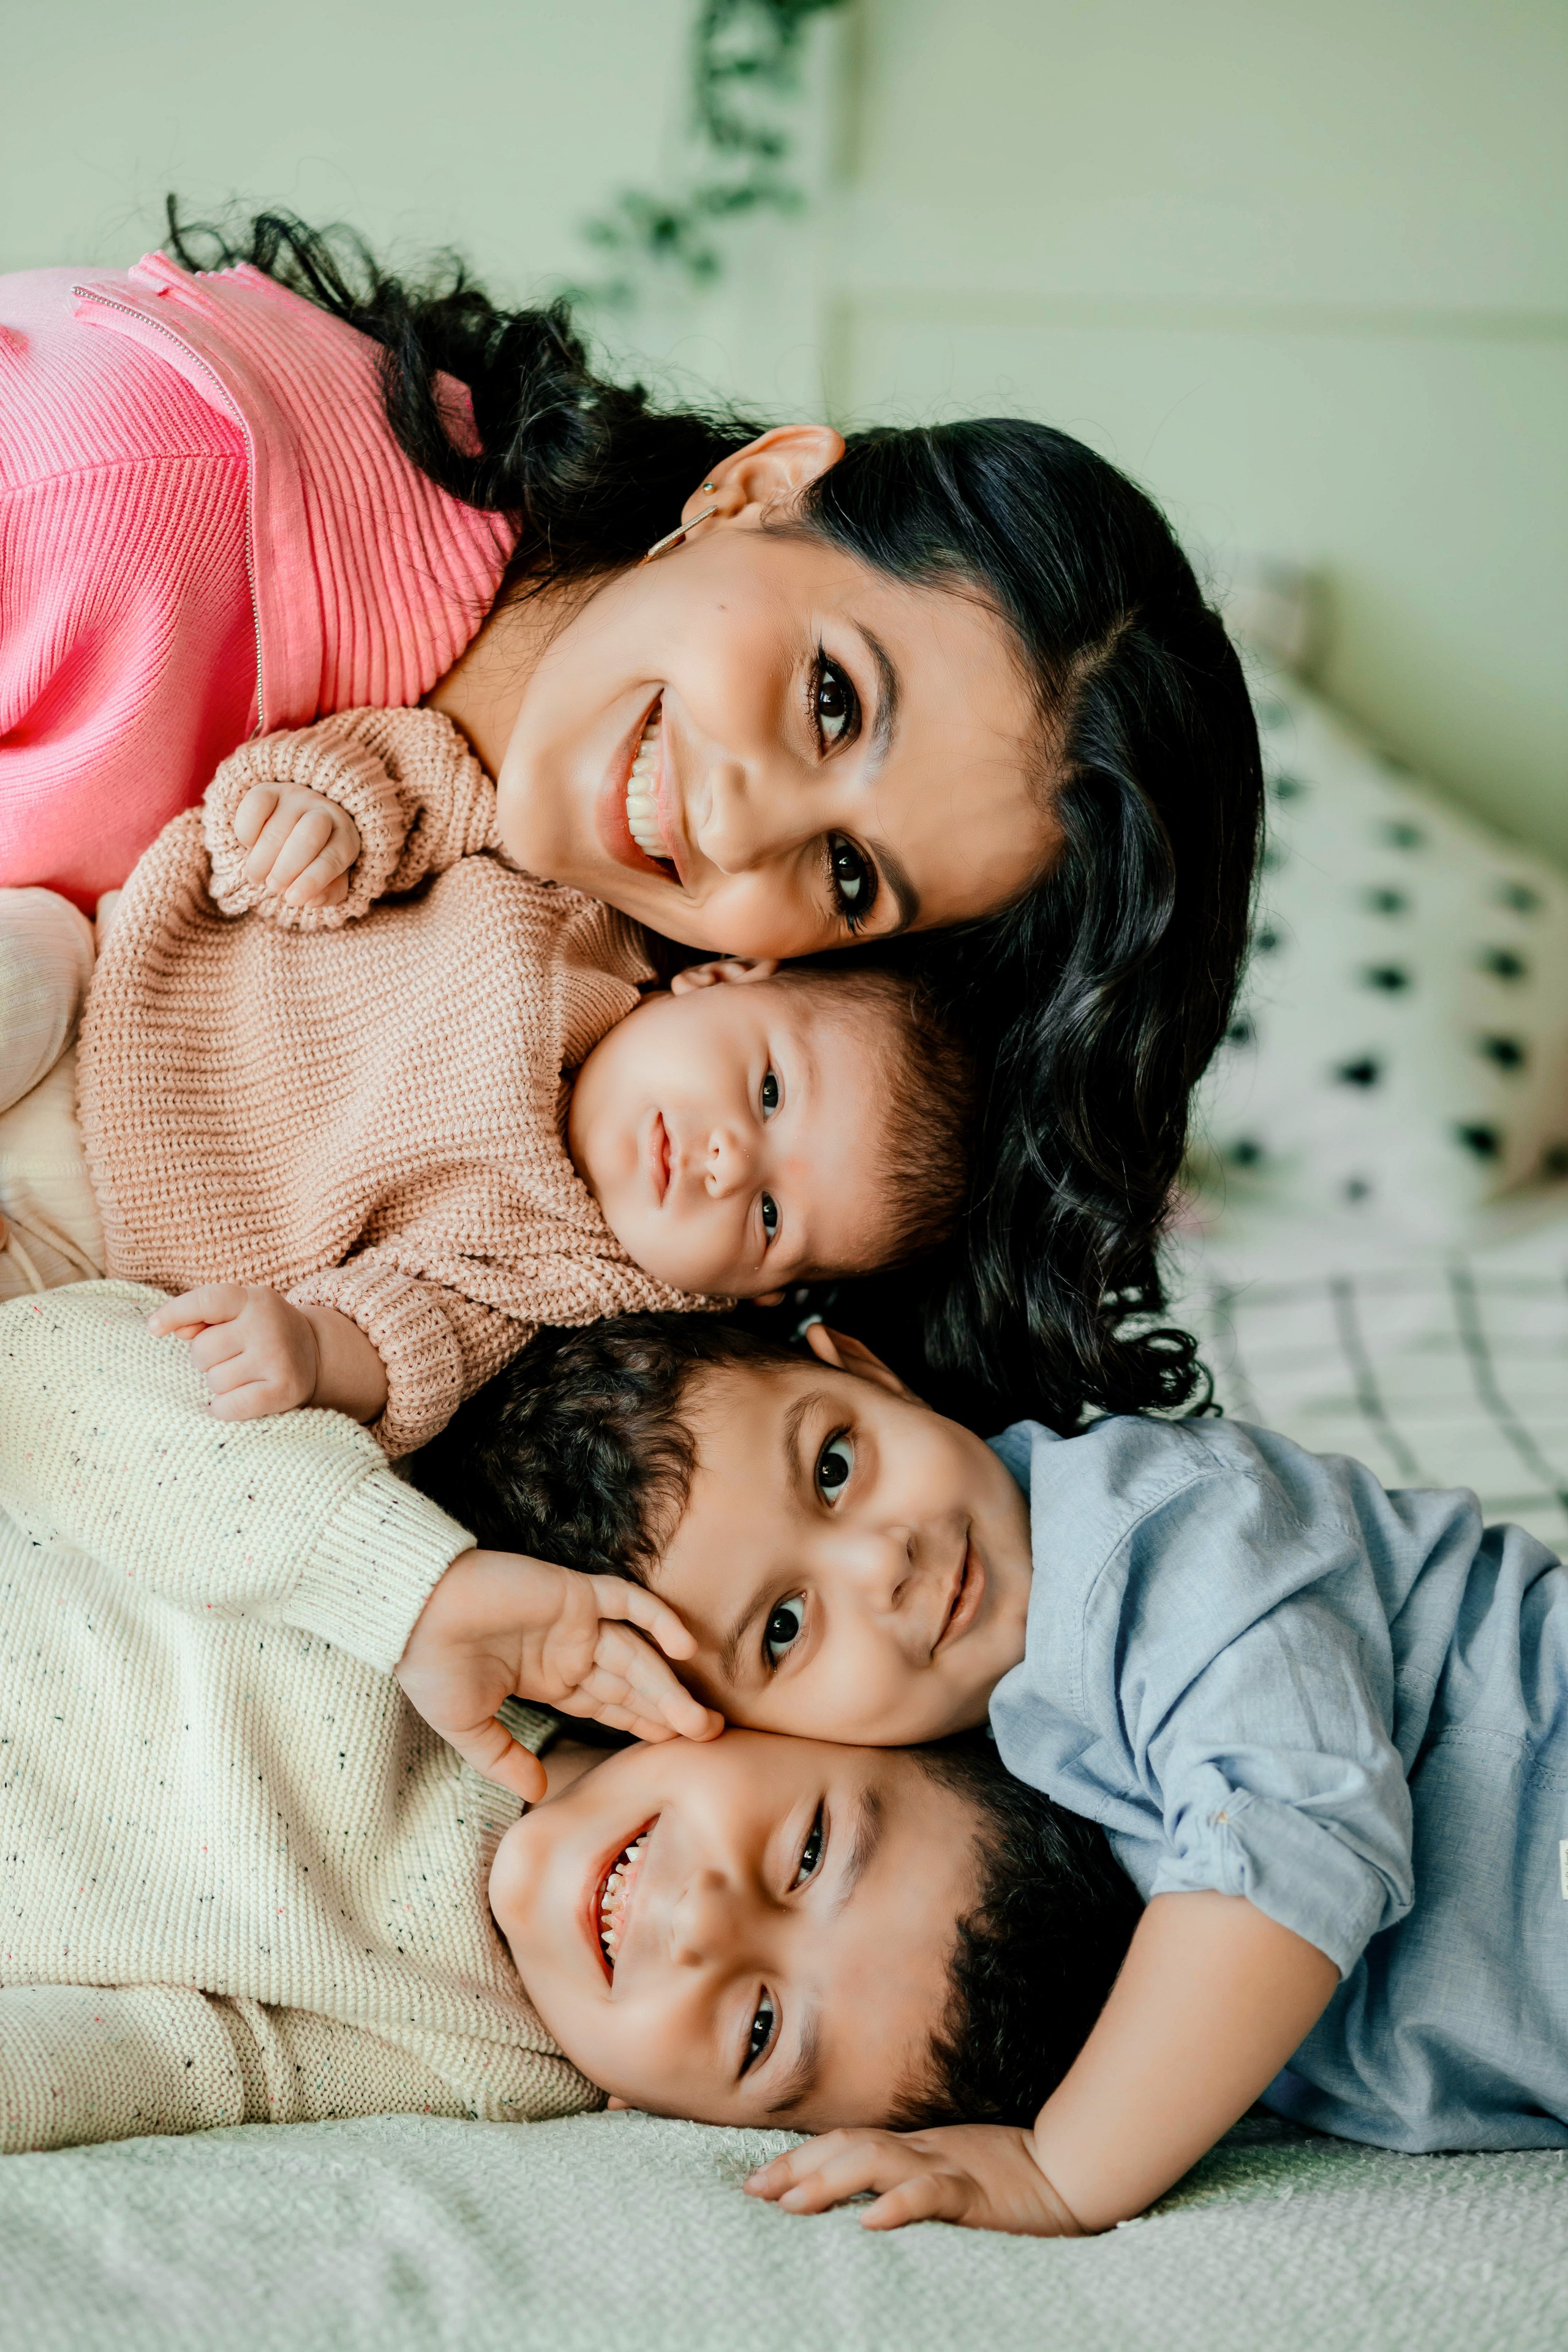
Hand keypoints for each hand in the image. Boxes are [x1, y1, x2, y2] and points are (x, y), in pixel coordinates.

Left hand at [149, 1283, 319, 1419]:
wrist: (316, 1353)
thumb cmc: (261, 1331)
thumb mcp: (238, 1312)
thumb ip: (203, 1316)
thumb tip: (173, 1329)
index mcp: (254, 1300)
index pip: (207, 1300)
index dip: (175, 1312)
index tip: (153, 1328)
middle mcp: (267, 1325)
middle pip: (202, 1350)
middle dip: (206, 1359)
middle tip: (230, 1357)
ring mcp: (277, 1358)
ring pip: (214, 1381)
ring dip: (219, 1384)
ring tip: (242, 1375)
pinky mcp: (283, 1390)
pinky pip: (229, 1406)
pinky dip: (224, 1408)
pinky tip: (238, 1398)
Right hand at [233, 781, 360, 907]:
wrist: (294, 828)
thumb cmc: (313, 861)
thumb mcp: (329, 880)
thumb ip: (327, 893)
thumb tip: (311, 901)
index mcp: (345, 837)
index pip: (333, 858)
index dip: (312, 881)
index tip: (292, 899)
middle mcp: (324, 812)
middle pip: (308, 837)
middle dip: (286, 868)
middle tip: (273, 887)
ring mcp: (296, 797)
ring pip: (277, 827)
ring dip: (261, 858)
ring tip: (257, 875)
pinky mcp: (269, 789)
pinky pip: (256, 805)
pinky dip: (248, 829)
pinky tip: (248, 844)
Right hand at [395, 1548, 723, 1803]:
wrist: (411, 1615)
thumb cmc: (430, 1666)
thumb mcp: (468, 1728)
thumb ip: (504, 1760)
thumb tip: (539, 1794)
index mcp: (549, 1680)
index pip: (610, 1705)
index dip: (644, 1724)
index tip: (678, 1748)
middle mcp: (570, 1651)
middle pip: (633, 1684)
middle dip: (670, 1710)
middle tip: (712, 1735)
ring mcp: (576, 1622)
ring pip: (637, 1655)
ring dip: (670, 1684)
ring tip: (701, 1718)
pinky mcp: (574, 1593)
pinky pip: (627, 1602)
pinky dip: (657, 1619)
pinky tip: (683, 1646)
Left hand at [744, 2123, 1085, 2236]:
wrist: (1072, 2169)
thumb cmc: (1013, 2179)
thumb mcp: (952, 2175)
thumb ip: (912, 2180)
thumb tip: (860, 2202)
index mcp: (916, 2149)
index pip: (846, 2145)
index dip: (799, 2159)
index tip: (757, 2181)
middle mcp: (923, 2151)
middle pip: (848, 2146)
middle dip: (798, 2167)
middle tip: (755, 2190)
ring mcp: (948, 2167)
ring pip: (879, 2161)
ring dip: (830, 2180)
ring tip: (792, 2203)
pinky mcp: (976, 2193)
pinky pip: (933, 2194)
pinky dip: (900, 2204)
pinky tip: (872, 2220)